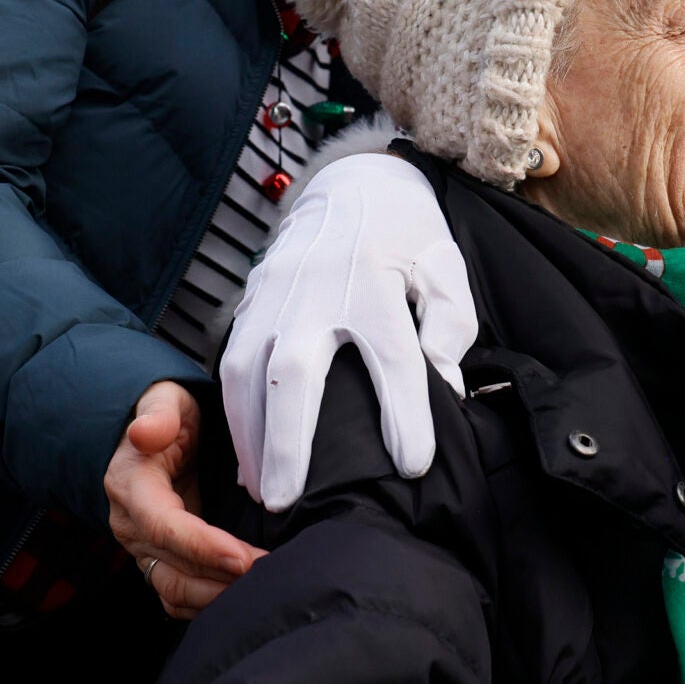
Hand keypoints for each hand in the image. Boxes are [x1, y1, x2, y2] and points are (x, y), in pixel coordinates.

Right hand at [105, 382, 264, 619]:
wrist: (157, 432)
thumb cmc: (169, 413)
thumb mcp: (165, 399)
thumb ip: (159, 414)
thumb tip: (144, 433)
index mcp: (130, 485)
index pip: (164, 527)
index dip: (202, 547)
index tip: (244, 559)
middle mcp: (131, 524)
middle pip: (174, 567)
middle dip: (224, 577)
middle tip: (273, 574)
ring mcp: (142, 548)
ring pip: (175, 590)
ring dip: (218, 597)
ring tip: (263, 591)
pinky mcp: (158, 560)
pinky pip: (177, 596)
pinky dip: (209, 603)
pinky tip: (244, 596)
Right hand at [219, 154, 476, 510]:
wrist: (355, 181)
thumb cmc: (408, 236)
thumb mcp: (445, 268)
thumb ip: (450, 325)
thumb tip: (444, 388)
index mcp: (376, 279)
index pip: (393, 355)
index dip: (405, 412)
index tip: (413, 465)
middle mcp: (318, 287)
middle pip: (296, 372)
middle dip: (288, 442)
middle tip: (287, 502)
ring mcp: (277, 290)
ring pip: (248, 369)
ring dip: (249, 435)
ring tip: (261, 491)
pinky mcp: (254, 295)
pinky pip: (234, 356)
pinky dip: (235, 409)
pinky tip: (249, 452)